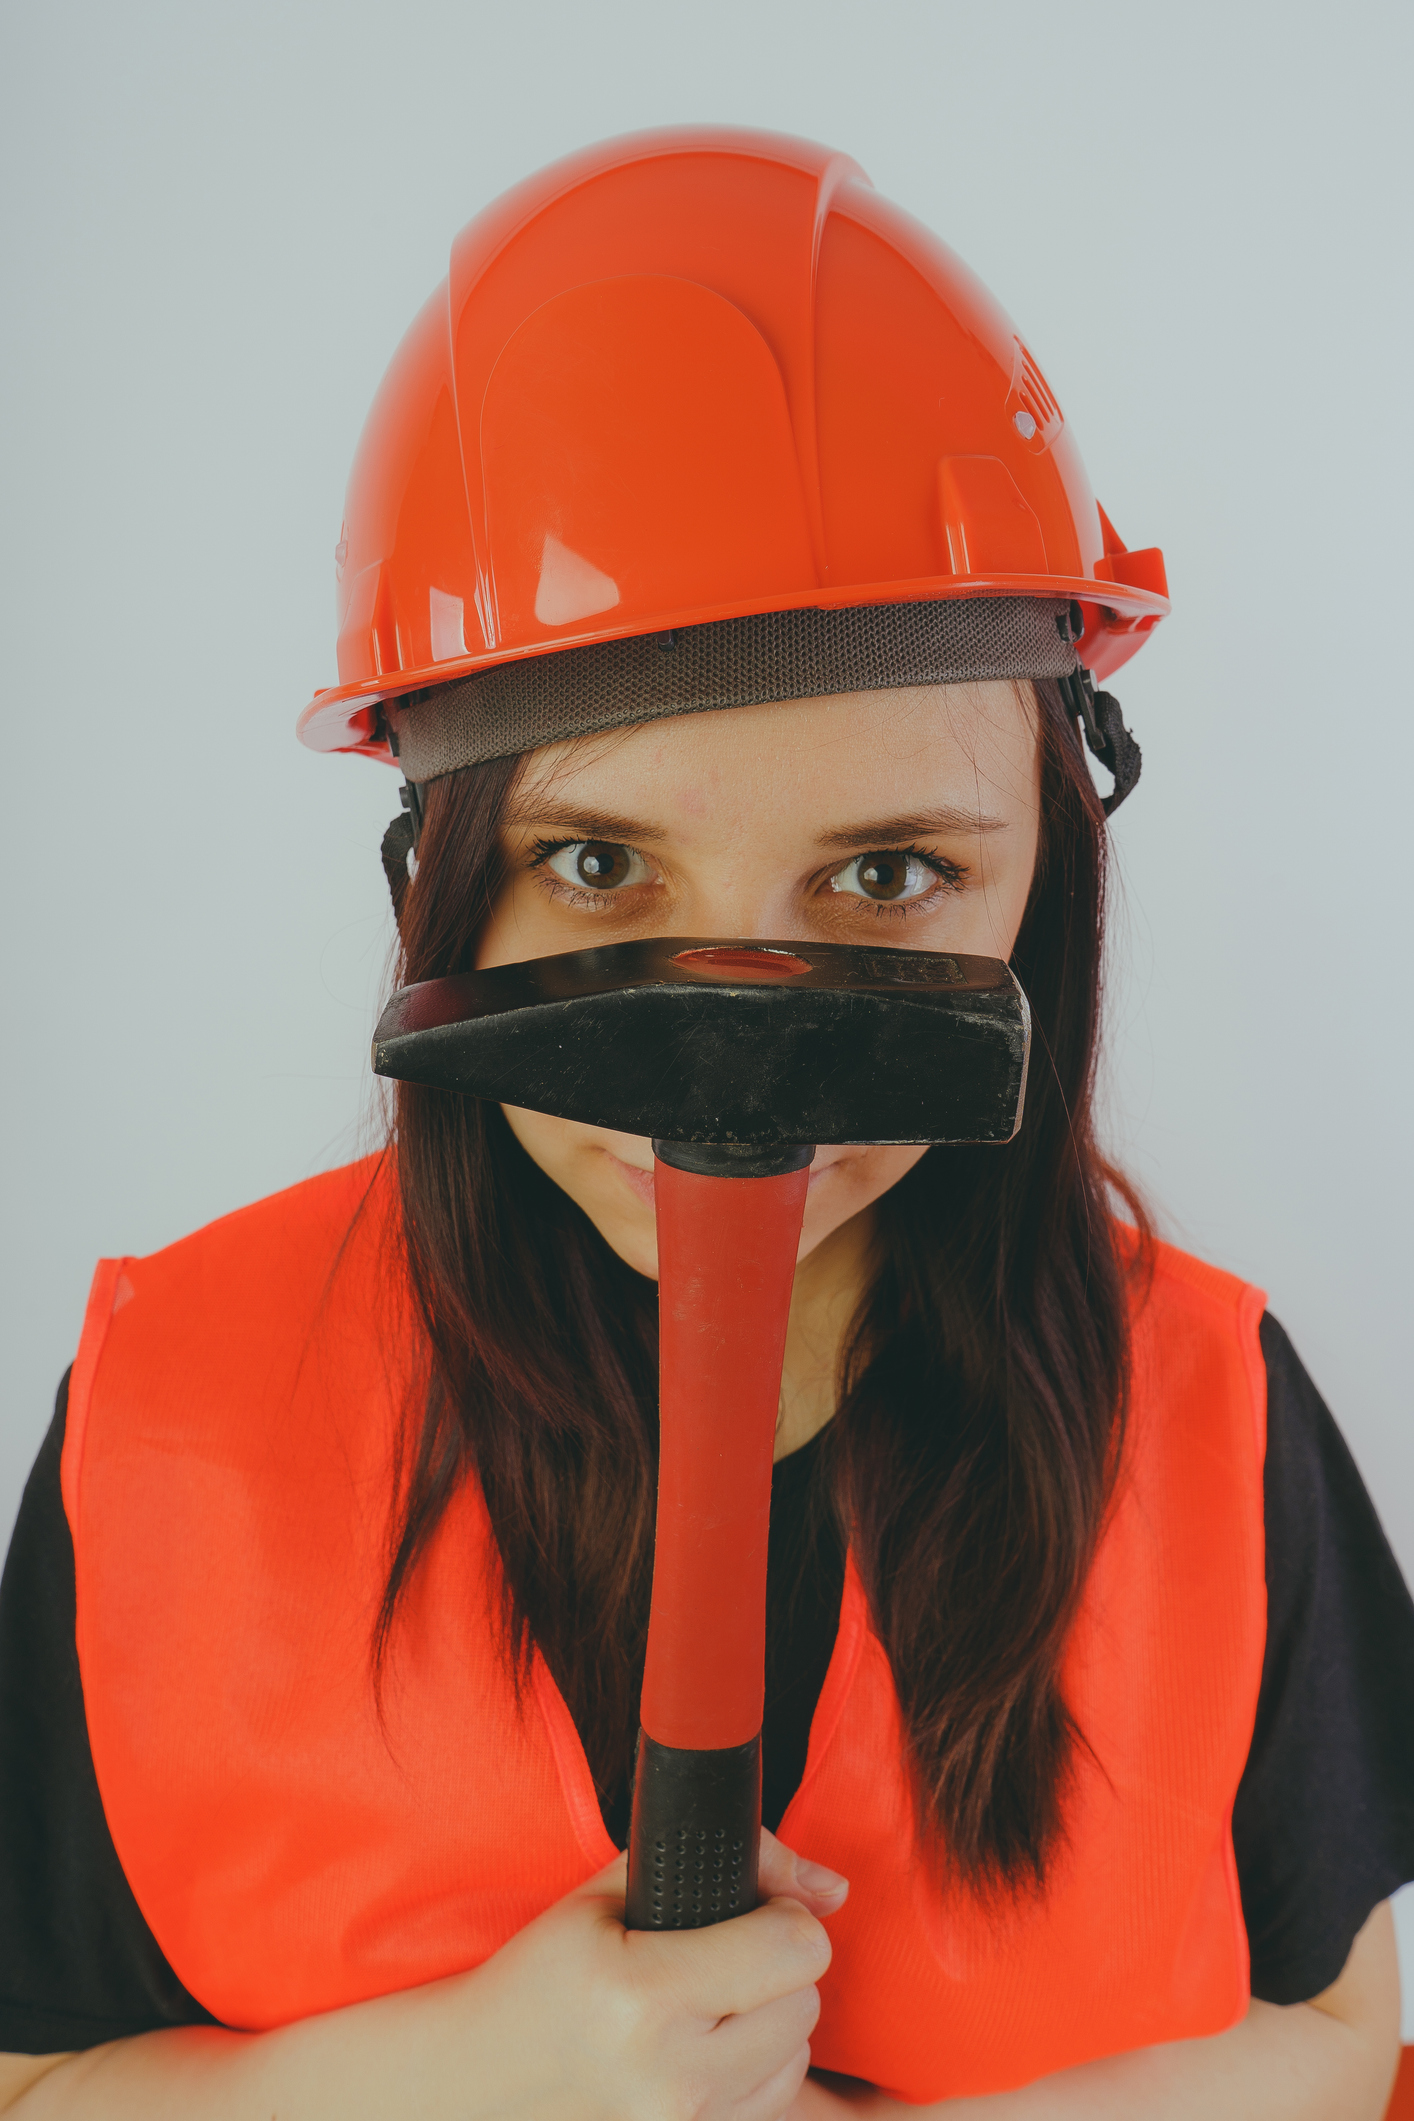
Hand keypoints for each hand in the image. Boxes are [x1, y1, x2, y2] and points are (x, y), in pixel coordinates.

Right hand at [452, 1825, 848, 2120]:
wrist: (481, 2079)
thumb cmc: (544, 1974)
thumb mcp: (611, 1891)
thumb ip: (738, 1864)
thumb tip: (834, 1887)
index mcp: (643, 1996)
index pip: (792, 1949)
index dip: (786, 1915)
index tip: (756, 1908)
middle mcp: (669, 2075)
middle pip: (804, 2002)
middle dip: (778, 1964)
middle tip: (724, 1951)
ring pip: (798, 2054)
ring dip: (772, 2019)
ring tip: (710, 2000)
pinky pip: (773, 2101)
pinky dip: (758, 2068)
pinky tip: (707, 2044)